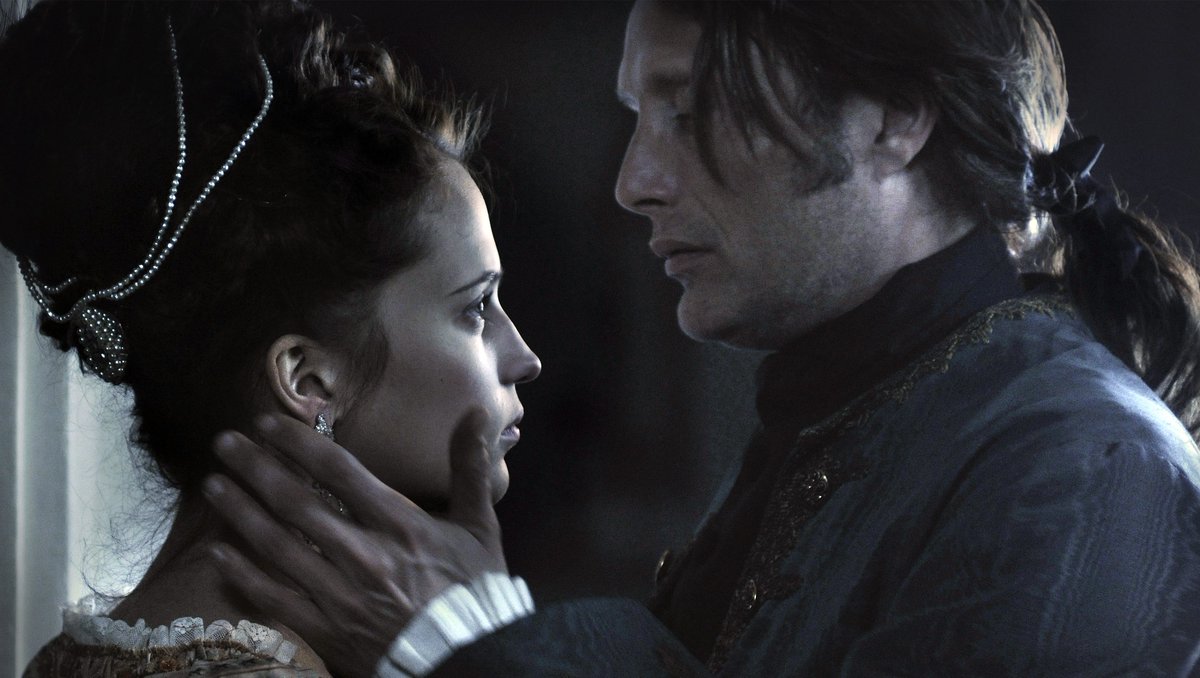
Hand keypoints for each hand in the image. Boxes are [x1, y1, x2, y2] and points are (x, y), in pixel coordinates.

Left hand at [202, 409, 504, 676]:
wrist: (467, 658)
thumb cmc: (472, 589)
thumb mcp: (479, 524)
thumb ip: (472, 466)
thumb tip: (479, 413)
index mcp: (400, 524)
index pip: (339, 472)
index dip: (299, 443)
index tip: (268, 423)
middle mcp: (363, 554)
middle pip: (297, 503)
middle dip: (256, 468)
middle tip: (224, 442)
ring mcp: (340, 593)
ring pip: (278, 546)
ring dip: (241, 512)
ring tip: (212, 485)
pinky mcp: (325, 629)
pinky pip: (274, 597)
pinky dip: (243, 574)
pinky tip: (217, 552)